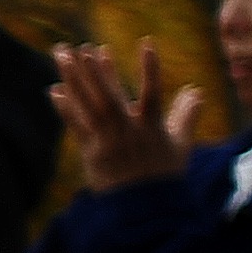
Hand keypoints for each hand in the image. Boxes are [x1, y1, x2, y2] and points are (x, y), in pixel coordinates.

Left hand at [51, 41, 201, 190]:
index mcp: (152, 128)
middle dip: (95, 70)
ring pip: (87, 105)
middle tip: (83, 47)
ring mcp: (107, 141)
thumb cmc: (165, 175)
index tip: (147, 43)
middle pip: (109, 95)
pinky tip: (54, 90)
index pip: (153, 92)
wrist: (145, 209)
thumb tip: (197, 91)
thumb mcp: (181, 145)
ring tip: (63, 57)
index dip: (151, 68)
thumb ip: (186, 115)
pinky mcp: (91, 151)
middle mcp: (127, 131)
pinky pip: (76, 125)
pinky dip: (65, 108)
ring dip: (73, 79)